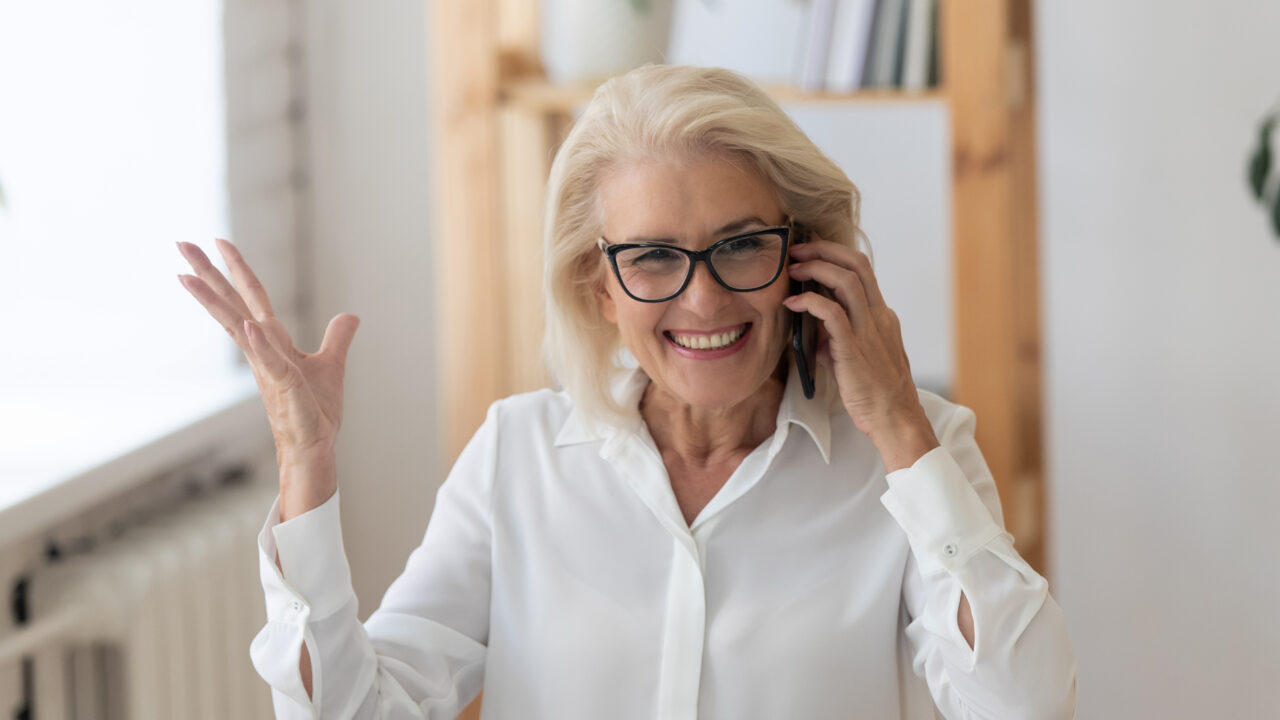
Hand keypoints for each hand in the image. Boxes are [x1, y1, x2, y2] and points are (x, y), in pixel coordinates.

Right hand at [177, 239, 359, 496]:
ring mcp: (268, 367)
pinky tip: (250, 325)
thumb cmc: (314, 410)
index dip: (235, 269)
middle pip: (231, 303)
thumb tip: (349, 315)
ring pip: (237, 327)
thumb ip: (337, 338)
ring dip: (215, 302)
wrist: (314, 447)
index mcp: (271, 341)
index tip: (216, 241)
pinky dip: (261, 344)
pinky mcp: (285, 387)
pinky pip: (272, 362)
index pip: (250, 297)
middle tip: (180, 243)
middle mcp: (262, 350)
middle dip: (208, 273)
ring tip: (189, 276)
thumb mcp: (330, 364)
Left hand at [783, 236, 937, 469]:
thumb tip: (813, 330)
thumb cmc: (874, 392)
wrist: (894, 419)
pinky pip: (831, 313)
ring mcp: (869, 330)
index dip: (834, 253)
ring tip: (792, 270)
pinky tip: (792, 304)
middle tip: (797, 250)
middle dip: (824, 250)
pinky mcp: (854, 348)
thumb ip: (837, 338)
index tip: (810, 250)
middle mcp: (879, 316)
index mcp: (881, 315)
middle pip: (857, 264)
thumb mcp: (857, 356)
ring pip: (847, 281)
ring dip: (816, 269)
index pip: (862, 269)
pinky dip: (809, 302)